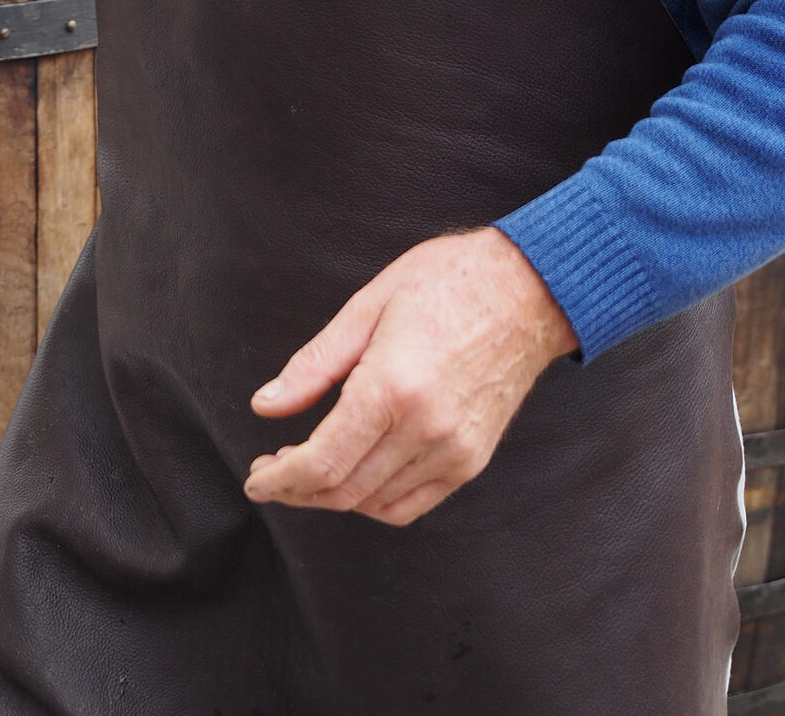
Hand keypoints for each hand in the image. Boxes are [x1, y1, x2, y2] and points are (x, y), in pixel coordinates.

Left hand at [243, 228, 576, 527]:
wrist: (528, 289)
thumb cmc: (447, 282)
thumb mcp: (368, 306)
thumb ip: (314, 364)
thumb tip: (266, 405)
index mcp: (391, 387)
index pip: (321, 463)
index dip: (279, 480)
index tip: (255, 478)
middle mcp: (424, 429)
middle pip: (343, 490)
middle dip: (297, 490)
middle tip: (272, 469)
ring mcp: (453, 450)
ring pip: (374, 503)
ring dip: (333, 497)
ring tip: (307, 469)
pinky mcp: (472, 460)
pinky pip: (413, 504)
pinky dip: (375, 502)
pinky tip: (356, 476)